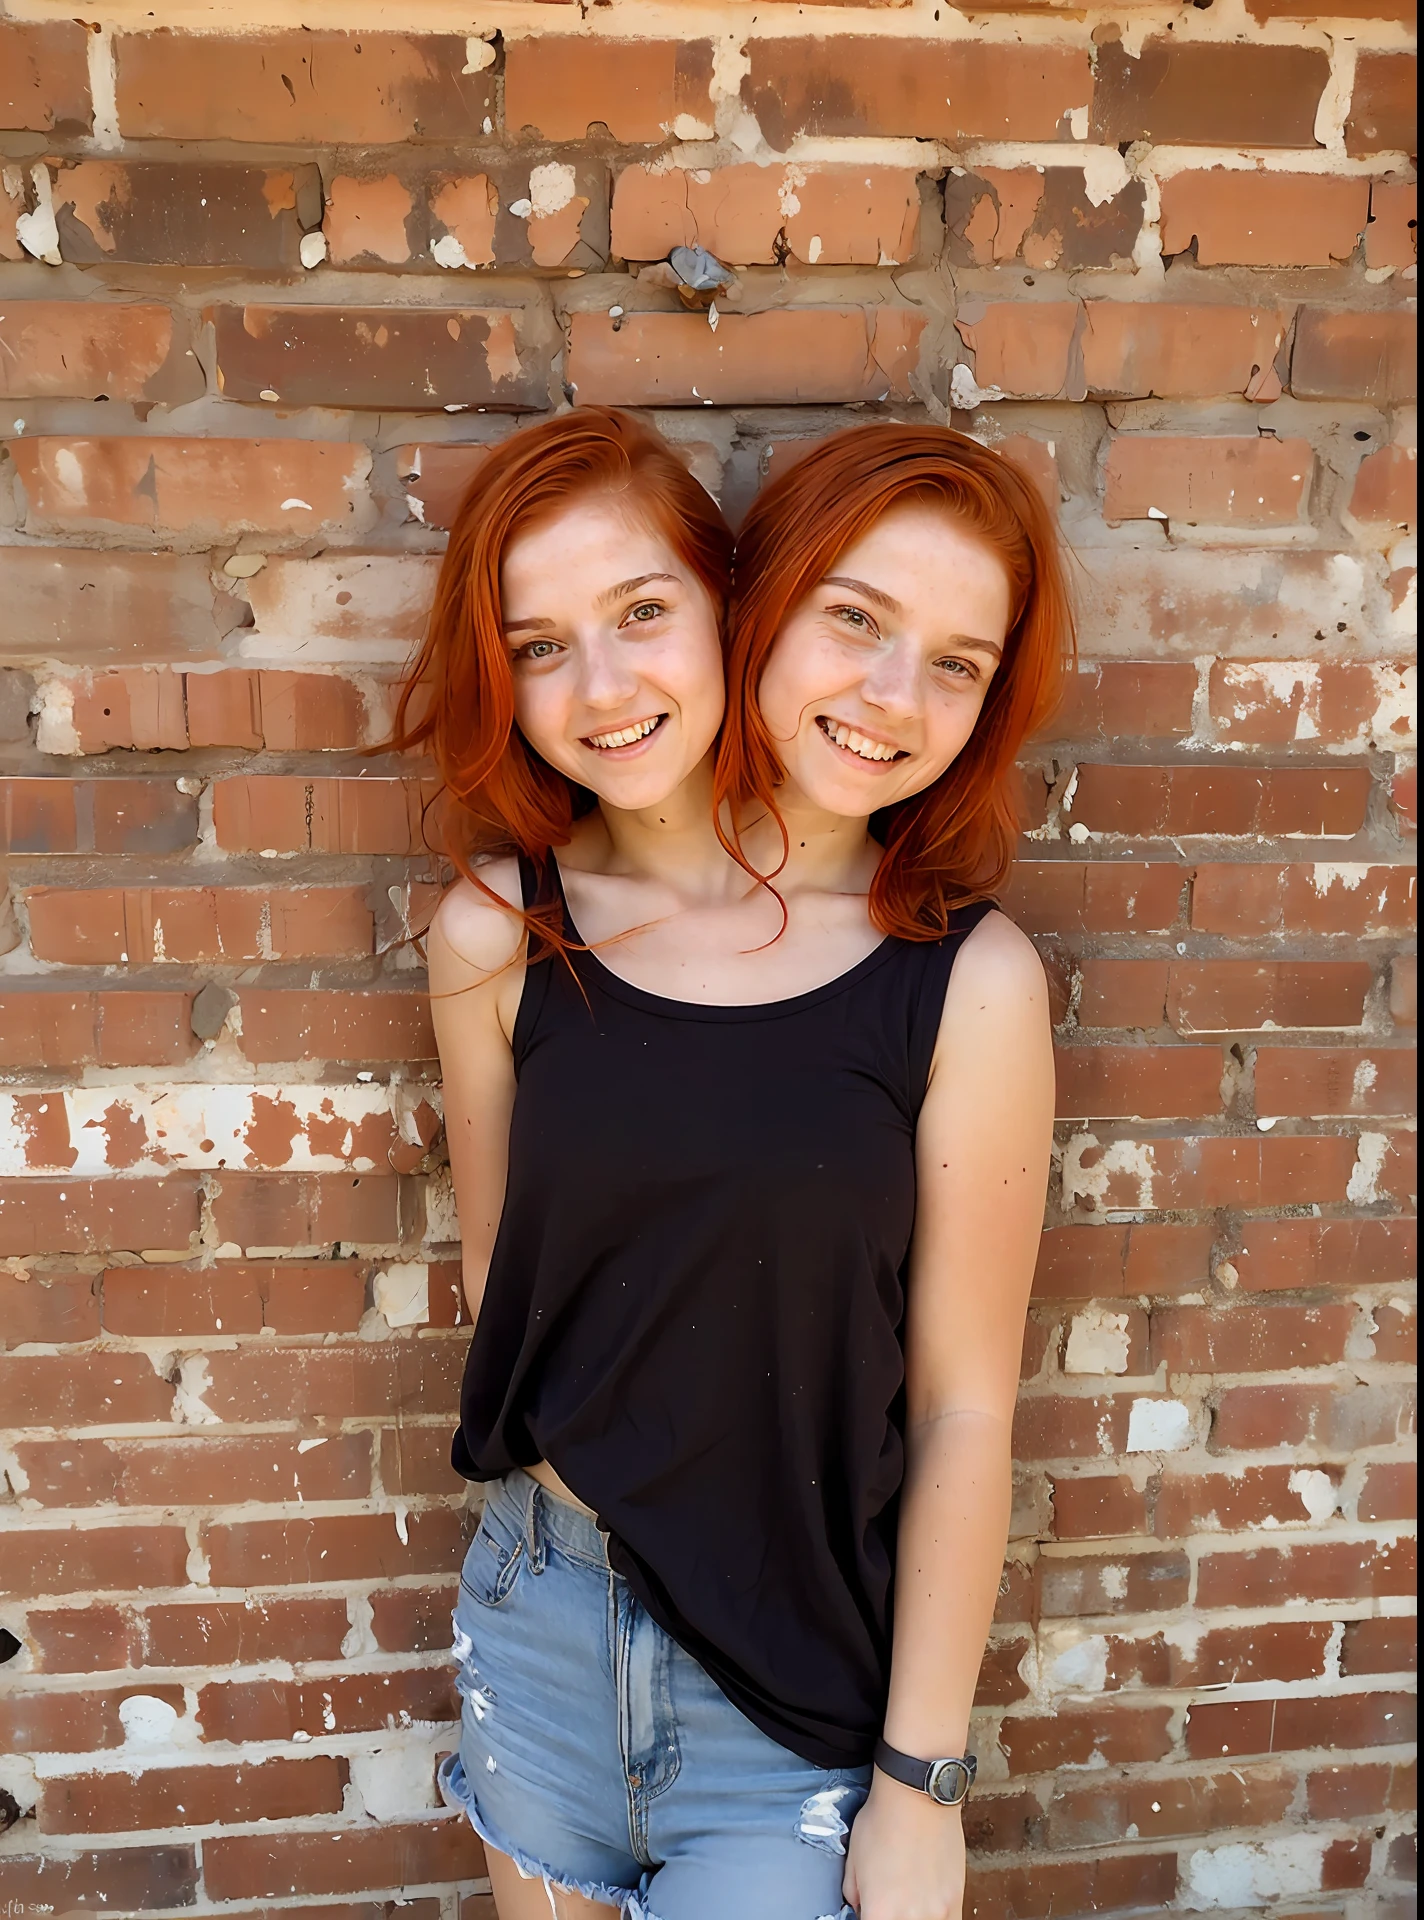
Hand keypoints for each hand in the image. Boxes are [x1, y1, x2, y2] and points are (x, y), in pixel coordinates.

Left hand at [843, 1771, 966, 1919]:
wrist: (916, 1796)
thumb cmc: (882, 1821)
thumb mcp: (853, 1860)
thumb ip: (855, 1895)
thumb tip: (862, 1909)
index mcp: (879, 1913)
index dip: (868, 1917)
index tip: (871, 1910)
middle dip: (889, 1916)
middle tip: (889, 1903)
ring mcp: (937, 1913)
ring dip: (914, 1917)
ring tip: (908, 1903)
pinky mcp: (956, 1901)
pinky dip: (937, 1918)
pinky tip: (928, 1907)